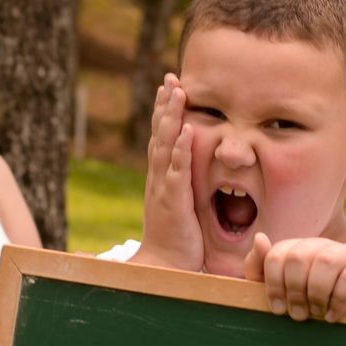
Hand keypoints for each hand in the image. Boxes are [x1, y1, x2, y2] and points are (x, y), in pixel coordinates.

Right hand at [132, 74, 203, 271]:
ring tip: (177, 91)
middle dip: (164, 105)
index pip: (161, 139)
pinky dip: (181, 149)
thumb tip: (187, 174)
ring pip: (165, 145)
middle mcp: (158, 178)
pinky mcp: (173, 201)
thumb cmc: (175, 241)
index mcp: (160, 178)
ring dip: (171, 117)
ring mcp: (164, 188)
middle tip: (170, 78)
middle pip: (159, 134)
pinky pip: (177, 170)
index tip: (170, 87)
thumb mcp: (179, 208)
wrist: (163, 267)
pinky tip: (187, 129)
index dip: (164, 113)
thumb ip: (181, 189)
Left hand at [246, 233, 345, 323]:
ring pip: (325, 262)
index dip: (273, 285)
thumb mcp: (282, 290)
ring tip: (317, 314)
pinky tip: (332, 316)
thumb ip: (261, 268)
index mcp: (298, 249)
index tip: (278, 309)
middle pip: (298, 258)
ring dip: (316, 295)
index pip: (276, 255)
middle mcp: (321, 246)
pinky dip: (338, 301)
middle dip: (295, 291)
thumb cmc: (312, 304)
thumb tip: (260, 237)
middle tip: (298, 315)